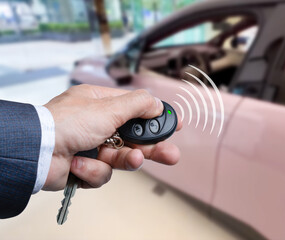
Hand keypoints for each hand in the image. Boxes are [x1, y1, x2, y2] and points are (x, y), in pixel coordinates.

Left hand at [43, 84, 181, 190]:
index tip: (174, 124)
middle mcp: (97, 125)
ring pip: (120, 158)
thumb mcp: (108, 108)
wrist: (37, 151)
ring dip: (125, 160)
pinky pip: (102, 172)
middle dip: (151, 148)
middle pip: (133, 138)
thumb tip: (157, 104)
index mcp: (102, 104)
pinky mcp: (84, 167)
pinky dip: (93, 170)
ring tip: (131, 160)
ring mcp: (91, 146)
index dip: (156, 118)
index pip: (136, 110)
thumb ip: (138, 105)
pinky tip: (80, 163)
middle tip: (171, 155)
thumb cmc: (68, 123)